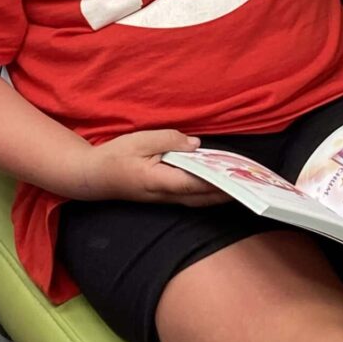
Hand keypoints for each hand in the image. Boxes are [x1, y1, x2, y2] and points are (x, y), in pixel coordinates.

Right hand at [74, 129, 230, 205]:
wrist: (92, 177)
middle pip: (201, 198)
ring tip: (240, 185)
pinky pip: (189, 198)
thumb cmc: (114, 156)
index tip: (238, 180)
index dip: (218, 183)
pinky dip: (206, 194)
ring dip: (218, 196)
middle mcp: (163, 195)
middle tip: (249, 185)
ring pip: (197, 201)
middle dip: (225, 194)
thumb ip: (169, 140)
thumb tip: (196, 145)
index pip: (194, 184)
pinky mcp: (162, 197)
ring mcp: (163, 199)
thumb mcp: (140, 140)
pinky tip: (217, 185)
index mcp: (158, 180)